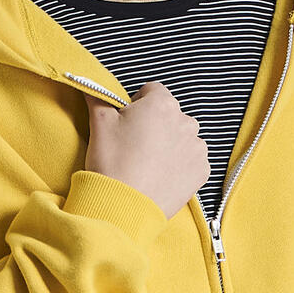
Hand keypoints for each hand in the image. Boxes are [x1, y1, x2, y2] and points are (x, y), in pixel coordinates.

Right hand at [83, 83, 209, 220]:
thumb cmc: (112, 162)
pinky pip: (192, 160)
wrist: (123, 206)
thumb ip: (98, 96)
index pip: (152, 91)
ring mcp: (196, 148)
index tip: (128, 122)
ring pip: (182, 137)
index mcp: (162, 104)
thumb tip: (91, 86)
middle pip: (169, 114)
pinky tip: (161, 174)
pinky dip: (179, 164)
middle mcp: (185, 122)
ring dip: (169, 144)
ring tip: (148, 163)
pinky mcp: (201, 171)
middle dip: (155, 124)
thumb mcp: (99, 122)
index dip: (137, 104)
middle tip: (135, 145)